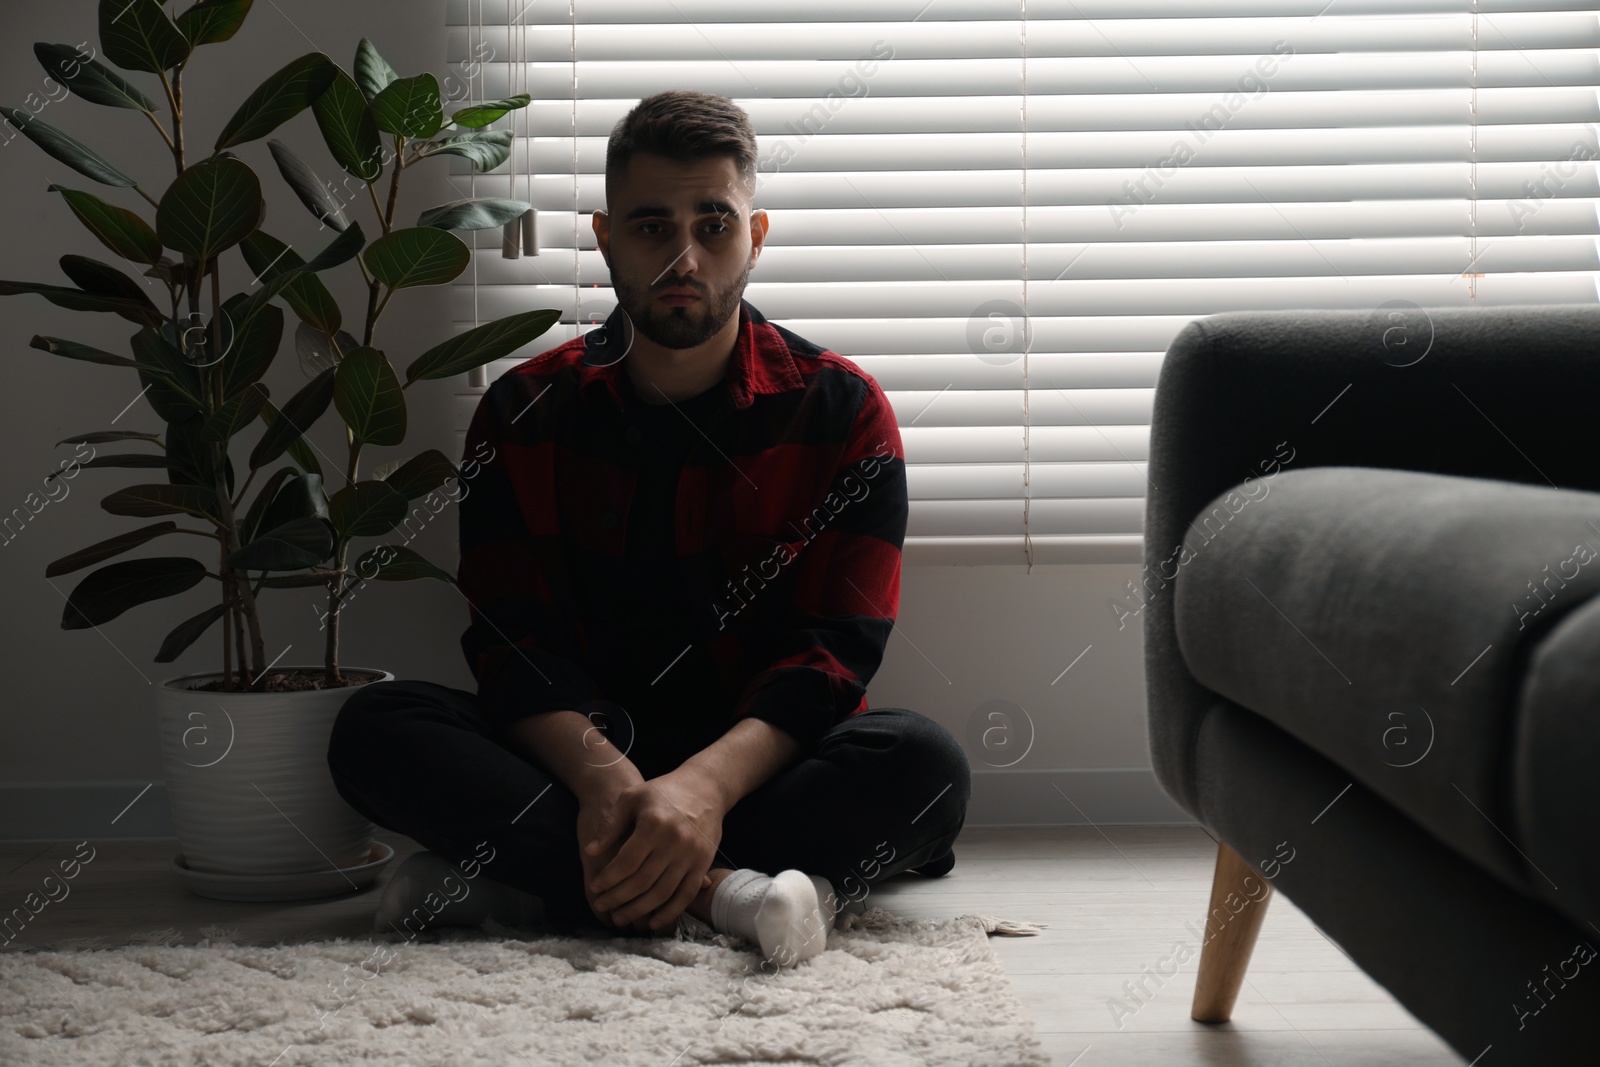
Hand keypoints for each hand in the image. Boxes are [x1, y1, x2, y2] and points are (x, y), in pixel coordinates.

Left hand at [584, 767, 725, 932]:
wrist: (705, 787)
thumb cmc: (662, 792)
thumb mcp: (632, 797)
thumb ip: (611, 825)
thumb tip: (591, 852)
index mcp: (654, 824)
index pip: (626, 862)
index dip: (608, 879)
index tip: (595, 888)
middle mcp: (675, 841)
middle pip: (642, 882)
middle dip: (618, 898)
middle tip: (603, 906)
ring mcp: (692, 855)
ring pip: (662, 893)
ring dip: (639, 910)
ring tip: (621, 918)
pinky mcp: (704, 863)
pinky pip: (685, 895)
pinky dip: (669, 912)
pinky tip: (653, 922)